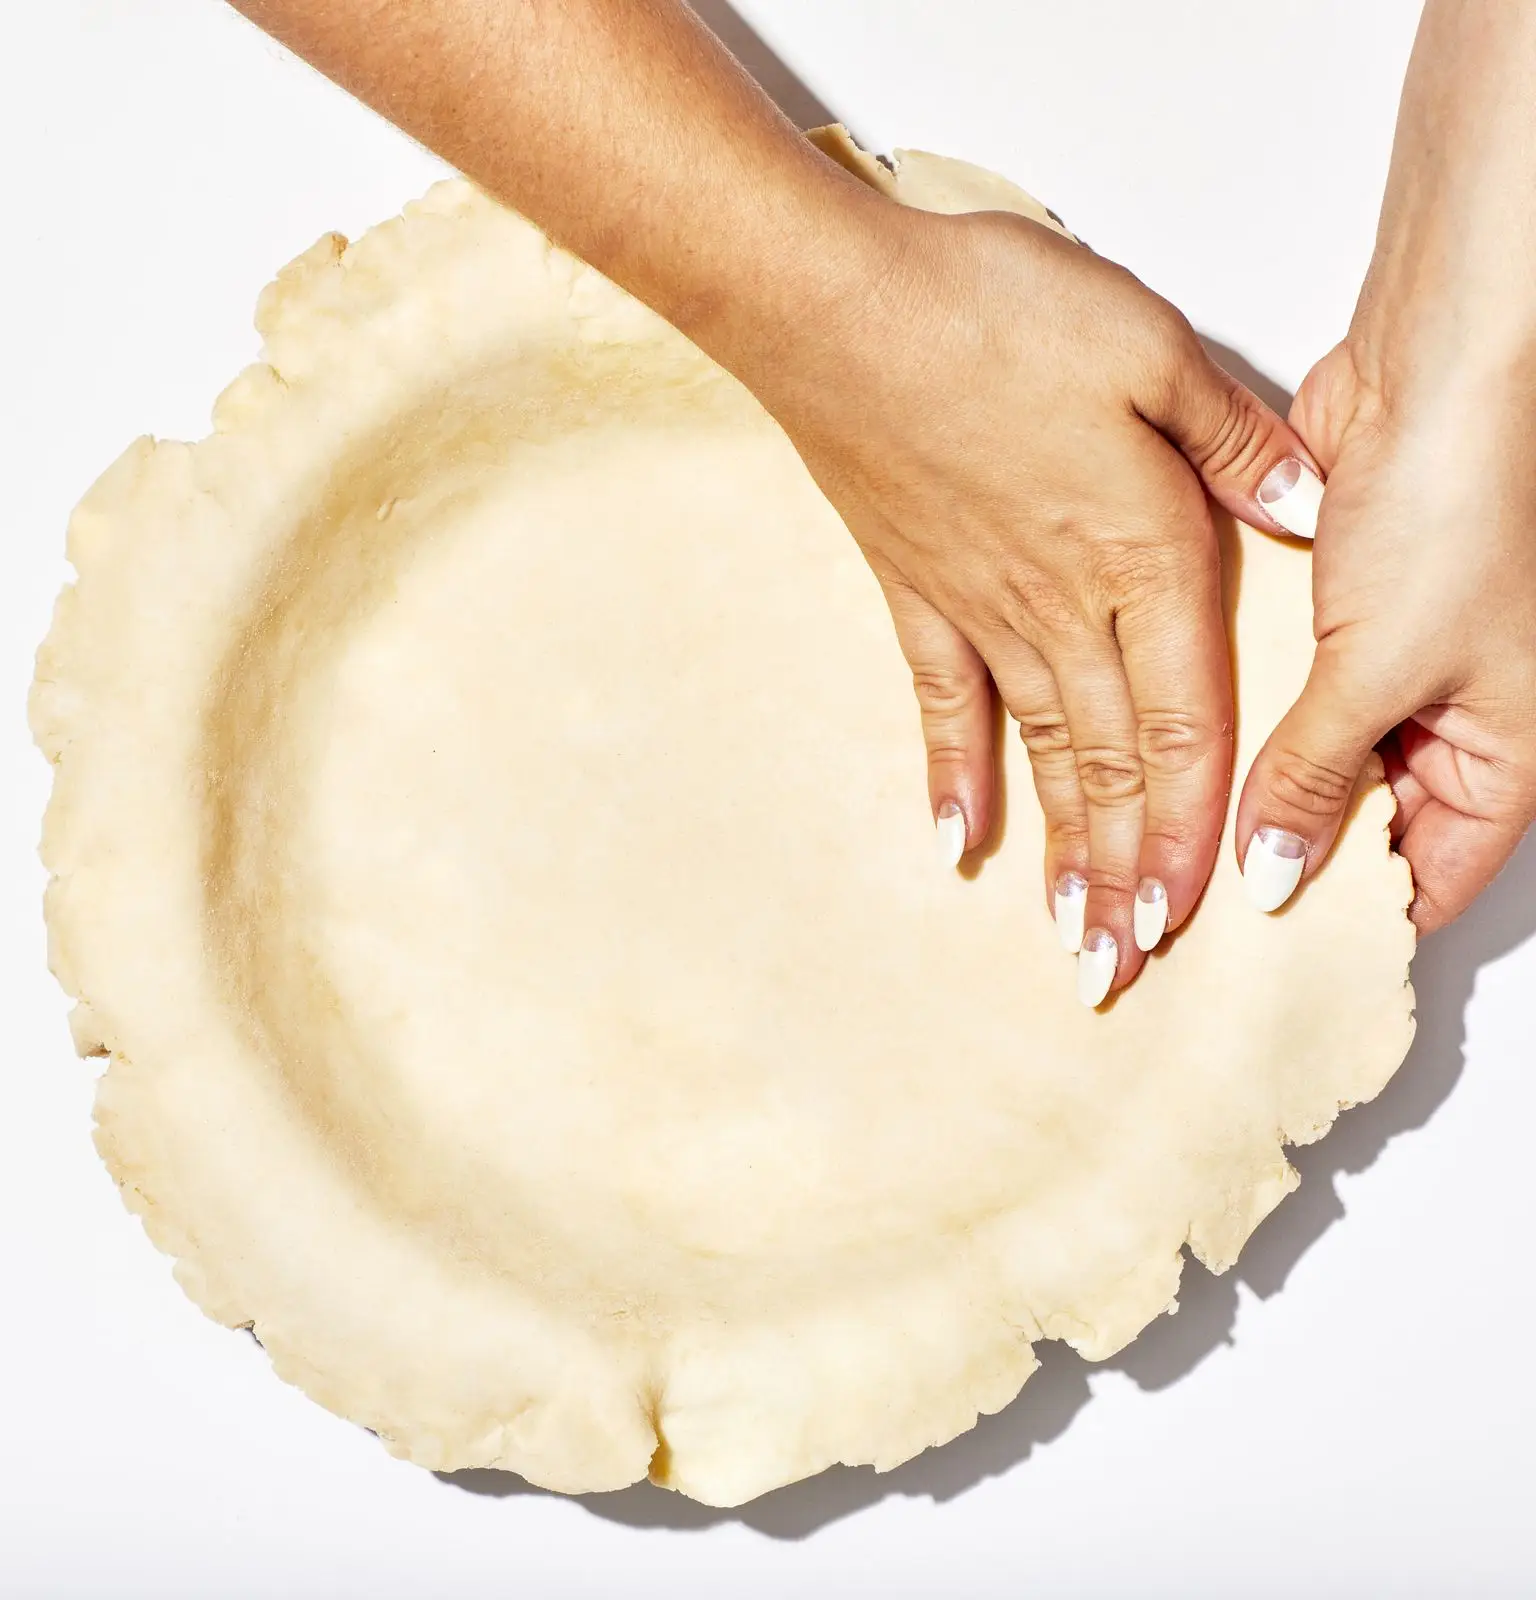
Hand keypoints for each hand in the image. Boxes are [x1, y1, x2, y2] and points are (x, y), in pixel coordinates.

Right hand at [744, 205, 1318, 1001]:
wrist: (838, 308)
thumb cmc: (990, 312)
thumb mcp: (1148, 347)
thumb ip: (1233, 440)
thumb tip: (1309, 507)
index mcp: (1139, 552)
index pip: (1185, 722)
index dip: (1191, 827)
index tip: (1189, 916)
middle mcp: (1060, 605)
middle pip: (1109, 765)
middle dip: (1122, 872)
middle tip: (1122, 967)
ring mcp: (979, 608)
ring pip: (1035, 755)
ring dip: (1055, 851)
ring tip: (1065, 936)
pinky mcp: (915, 591)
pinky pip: (942, 704)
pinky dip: (952, 774)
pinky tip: (955, 841)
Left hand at [1237, 340, 1535, 928]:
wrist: (1435, 370)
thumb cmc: (1457, 506)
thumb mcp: (1379, 668)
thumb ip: (1316, 776)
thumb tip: (1272, 875)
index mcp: (1498, 752)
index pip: (1430, 878)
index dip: (1352, 921)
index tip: (1259, 957)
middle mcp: (1447, 720)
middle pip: (1363, 830)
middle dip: (1288, 862)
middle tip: (1192, 910)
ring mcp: (1388, 670)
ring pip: (1314, 765)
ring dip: (1255, 795)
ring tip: (1173, 848)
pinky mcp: (1334, 621)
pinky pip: (1284, 698)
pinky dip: (1243, 727)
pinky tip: (1179, 761)